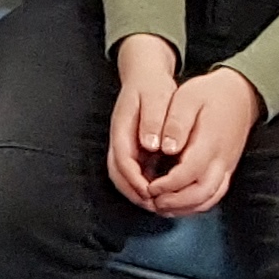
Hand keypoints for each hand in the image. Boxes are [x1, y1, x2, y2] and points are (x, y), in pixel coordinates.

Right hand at [104, 35, 180, 209]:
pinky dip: (143, 184)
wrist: (145, 73)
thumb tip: (150, 145)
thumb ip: (152, 120)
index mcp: (122, 128)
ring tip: (159, 202)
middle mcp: (120, 138)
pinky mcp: (134, 146)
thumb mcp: (155, 96)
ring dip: (137, 191)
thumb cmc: (151, 84)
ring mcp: (125, 143)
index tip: (151, 192)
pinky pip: (133, 171)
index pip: (122, 161)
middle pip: (117, 173)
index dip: (134, 180)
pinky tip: (161, 189)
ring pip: (122, 174)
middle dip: (133, 192)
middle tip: (155, 206)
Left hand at [135, 68, 261, 216]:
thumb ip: (176, 124)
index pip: (189, 173)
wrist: (241, 95)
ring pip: (210, 198)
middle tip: (152, 201)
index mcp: (210, 143)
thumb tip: (166, 148)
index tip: (149, 187)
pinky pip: (215, 194)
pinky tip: (179, 203)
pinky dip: (197, 204)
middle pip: (201, 193)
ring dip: (186, 207)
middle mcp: (222, 160)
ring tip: (161, 207)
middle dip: (175, 203)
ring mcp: (227, 167)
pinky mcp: (227, 169)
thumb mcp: (187, 98)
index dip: (168, 185)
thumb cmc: (210, 94)